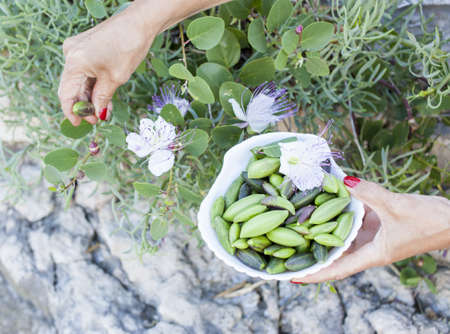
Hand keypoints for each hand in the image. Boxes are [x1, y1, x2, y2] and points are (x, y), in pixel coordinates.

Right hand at [58, 5, 156, 125]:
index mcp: (74, 62)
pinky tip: (103, 95)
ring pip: (80, 79)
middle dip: (84, 104)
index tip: (80, 124)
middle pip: (72, 87)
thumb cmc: (128, 47)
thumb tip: (97, 113)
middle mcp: (71, 54)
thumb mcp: (115, 78)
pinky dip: (93, 83)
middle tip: (97, 119)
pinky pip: (85, 70)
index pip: (66, 94)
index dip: (72, 112)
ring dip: (90, 95)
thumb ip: (102, 98)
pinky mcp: (86, 46)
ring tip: (104, 109)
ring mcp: (77, 49)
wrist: (140, 23)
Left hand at [291, 177, 449, 283]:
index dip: (316, 275)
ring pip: (343, 238)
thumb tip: (343, 181)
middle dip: (314, 254)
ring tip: (299, 227)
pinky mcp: (378, 225)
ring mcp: (373, 237)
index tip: (293, 277)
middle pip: (336, 256)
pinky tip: (326, 204)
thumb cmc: (430, 221)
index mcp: (373, 255)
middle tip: (287, 248)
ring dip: (324, 234)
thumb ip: (369, 193)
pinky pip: (354, 223)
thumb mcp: (396, 206)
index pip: (338, 270)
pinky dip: (340, 216)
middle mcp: (369, 249)